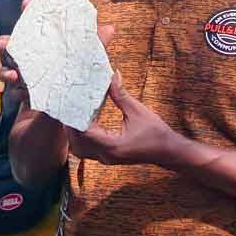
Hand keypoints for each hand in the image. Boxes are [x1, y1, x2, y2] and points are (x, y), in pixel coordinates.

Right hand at [0, 7, 113, 108]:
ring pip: (10, 69)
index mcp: (55, 56)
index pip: (43, 32)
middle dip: (10, 44)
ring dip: (7, 70)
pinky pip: (14, 92)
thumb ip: (96, 50)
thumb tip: (110, 27)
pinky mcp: (24, 100)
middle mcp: (40, 66)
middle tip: (3, 43)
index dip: (32, 16)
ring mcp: (29, 82)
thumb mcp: (92, 73)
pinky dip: (15, 92)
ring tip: (13, 74)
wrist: (73, 134)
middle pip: (21, 49)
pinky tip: (20, 94)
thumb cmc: (81, 101)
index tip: (25, 4)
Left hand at [65, 70, 180, 166]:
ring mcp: (107, 159)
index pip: (84, 133)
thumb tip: (112, 75)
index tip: (71, 104)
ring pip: (80, 149)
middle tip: (67, 108)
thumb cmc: (156, 133)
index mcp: (112, 146)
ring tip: (73, 115)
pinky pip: (88, 150)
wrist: (168, 151)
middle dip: (71, 126)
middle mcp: (106, 155)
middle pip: (77, 143)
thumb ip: (121, 95)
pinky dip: (82, 137)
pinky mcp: (109, 158)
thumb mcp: (138, 111)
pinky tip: (84, 123)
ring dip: (74, 134)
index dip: (74, 118)